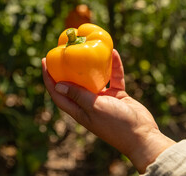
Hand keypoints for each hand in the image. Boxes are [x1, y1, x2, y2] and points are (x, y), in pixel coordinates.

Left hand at [42, 49, 174, 172]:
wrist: (141, 135)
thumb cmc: (116, 125)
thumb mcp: (94, 108)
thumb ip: (78, 95)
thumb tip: (57, 85)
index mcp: (79, 110)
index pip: (58, 93)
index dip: (49, 78)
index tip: (44, 61)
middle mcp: (88, 103)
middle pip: (74, 83)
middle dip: (67, 68)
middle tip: (64, 51)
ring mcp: (103, 99)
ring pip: (94, 78)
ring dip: (91, 65)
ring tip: (87, 49)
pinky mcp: (117, 95)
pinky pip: (113, 77)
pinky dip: (113, 67)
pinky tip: (113, 53)